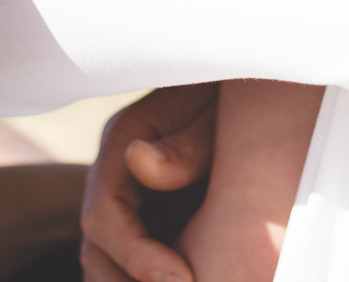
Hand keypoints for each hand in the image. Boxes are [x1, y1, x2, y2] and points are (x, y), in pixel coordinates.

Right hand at [80, 85, 219, 281]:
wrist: (251, 86)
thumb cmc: (231, 94)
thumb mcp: (214, 110)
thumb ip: (186, 143)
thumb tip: (140, 163)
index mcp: (123, 143)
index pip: (104, 215)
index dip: (136, 257)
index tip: (183, 281)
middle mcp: (117, 177)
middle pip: (97, 250)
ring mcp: (133, 201)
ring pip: (111, 262)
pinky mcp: (157, 219)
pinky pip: (141, 261)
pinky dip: (154, 278)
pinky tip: (197, 279)